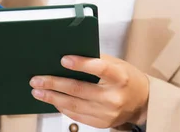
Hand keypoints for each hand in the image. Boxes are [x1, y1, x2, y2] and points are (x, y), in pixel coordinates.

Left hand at [29, 55, 148, 127]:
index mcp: (120, 77)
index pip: (100, 68)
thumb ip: (96, 60)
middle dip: (54, 84)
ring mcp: (107, 112)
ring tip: (38, 92)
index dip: (81, 64)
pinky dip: (62, 107)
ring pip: (73, 105)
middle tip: (37, 80)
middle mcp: (114, 96)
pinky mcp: (102, 123)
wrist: (142, 102)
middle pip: (79, 89)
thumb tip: (67, 56)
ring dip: (52, 98)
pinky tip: (53, 100)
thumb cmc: (126, 79)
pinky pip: (77, 115)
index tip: (63, 59)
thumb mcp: (117, 64)